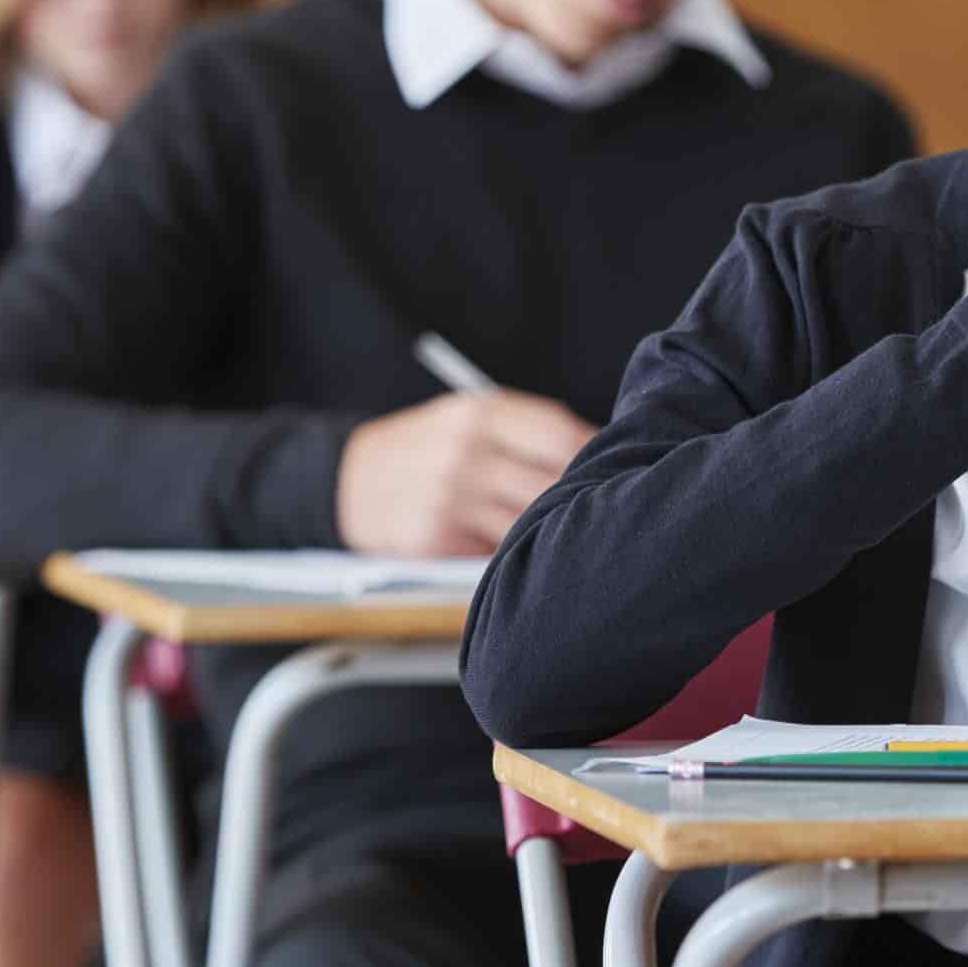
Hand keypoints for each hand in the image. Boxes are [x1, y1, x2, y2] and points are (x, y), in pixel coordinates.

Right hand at [336, 390, 598, 556]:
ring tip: (573, 538)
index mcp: (480, 412)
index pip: (561, 435)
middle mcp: (466, 451)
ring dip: (554, 532)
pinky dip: (515, 553)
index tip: (620, 470)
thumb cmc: (424, 449)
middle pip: (552, 482)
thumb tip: (598, 454)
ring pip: (529, 522)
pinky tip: (527, 554)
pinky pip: (496, 551)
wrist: (347, 481)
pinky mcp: (435, 537)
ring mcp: (450, 496)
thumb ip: (523, 431)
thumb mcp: (465, 418)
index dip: (598, 456)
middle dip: (582, 500)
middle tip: (609, 512)